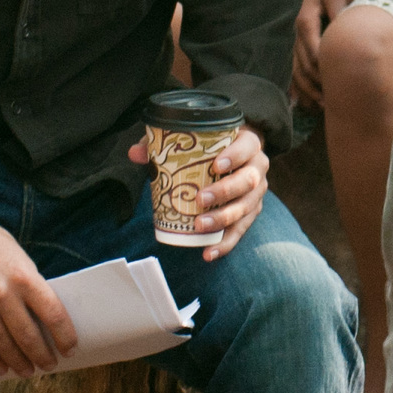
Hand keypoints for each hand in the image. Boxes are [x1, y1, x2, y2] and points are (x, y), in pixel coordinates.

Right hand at [0, 187, 76, 377]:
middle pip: (28, 335)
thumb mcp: (19, 258)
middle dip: (42, 355)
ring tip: (28, 371)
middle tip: (50, 365)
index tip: (70, 348)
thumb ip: (30, 285)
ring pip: (3, 344)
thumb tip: (43, 315)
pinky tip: (1, 368)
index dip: (64, 335)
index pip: (52, 313)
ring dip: (18, 362)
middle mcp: (2, 293)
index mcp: (24, 276)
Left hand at [129, 124, 268, 260]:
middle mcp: (258, 168)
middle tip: (201, 199)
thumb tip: (135, 153)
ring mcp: (256, 193)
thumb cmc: (212, 147)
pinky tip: (208, 253)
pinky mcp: (251, 213)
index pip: (247, 147)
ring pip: (246, 208)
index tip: (216, 165)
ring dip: (223, 219)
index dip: (235, 155)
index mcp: (249, 144)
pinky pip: (241, 230)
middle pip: (248, 180)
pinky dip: (225, 244)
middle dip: (225, 191)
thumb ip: (165, 142)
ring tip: (200, 226)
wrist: (236, 157)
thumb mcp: (194, 139)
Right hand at [292, 0, 348, 105]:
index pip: (315, 53)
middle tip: (331, 105)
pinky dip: (296, 84)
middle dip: (316, 87)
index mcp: (306, 23)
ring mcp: (291, 38)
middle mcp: (295, 34)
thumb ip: (339, 9)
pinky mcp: (293, 39)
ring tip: (318, 106)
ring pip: (295, 70)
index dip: (325, 71)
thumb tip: (348, 28)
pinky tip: (301, 99)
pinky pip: (291, 66)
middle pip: (303, 67)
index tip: (338, 86)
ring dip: (305, 89)